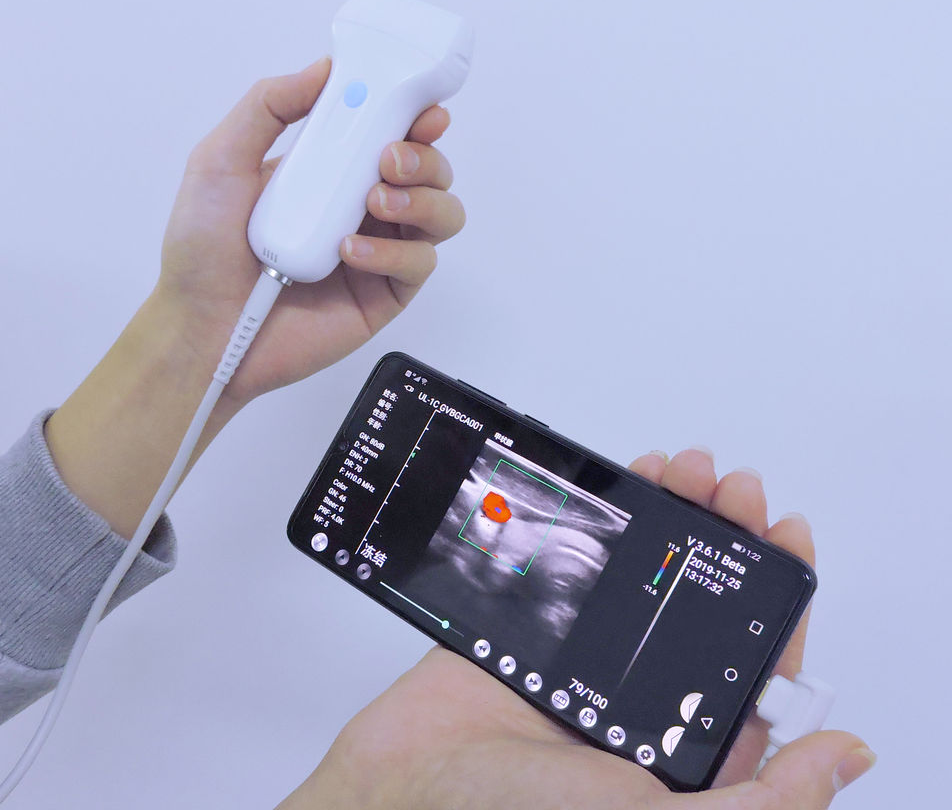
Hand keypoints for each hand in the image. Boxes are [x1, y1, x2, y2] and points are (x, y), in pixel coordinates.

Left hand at [158, 56, 465, 408]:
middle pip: (431, 171)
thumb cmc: (203, 248)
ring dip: (424, 198)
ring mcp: (379, 251)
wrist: (202, 325)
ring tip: (376, 199)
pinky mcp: (386, 293)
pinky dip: (393, 251)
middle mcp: (363, 207)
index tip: (422, 106)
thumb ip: (270, 107)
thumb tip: (325, 70)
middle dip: (424, 156)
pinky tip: (351, 251)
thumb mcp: (221, 159)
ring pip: (442, 215)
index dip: (415, 116)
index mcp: (332, 170)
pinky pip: (418, 264)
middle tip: (390, 158)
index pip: (392, 133)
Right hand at [277, 449, 873, 809]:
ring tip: (688, 470)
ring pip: (648, 571)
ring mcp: (588, 655)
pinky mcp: (536, 623)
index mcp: (680, 748)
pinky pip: (582, 558)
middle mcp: (640, 698)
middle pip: (702, 601)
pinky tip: (628, 485)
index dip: (776, 596)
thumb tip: (845, 755)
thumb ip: (756, 796)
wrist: (402, 784)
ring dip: (675, 517)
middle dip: (725, 537)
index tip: (783, 534)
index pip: (754, 664)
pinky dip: (609, 518)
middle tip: (731, 489)